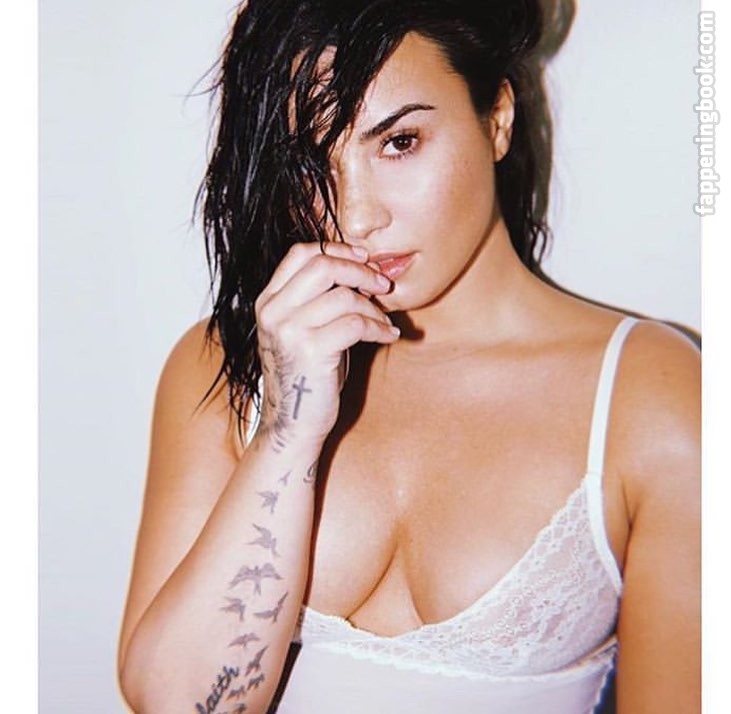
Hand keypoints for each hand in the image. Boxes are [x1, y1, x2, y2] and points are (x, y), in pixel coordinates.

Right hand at [253, 242, 398, 450]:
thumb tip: (360, 268)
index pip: (301, 253)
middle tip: (383, 285)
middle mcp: (273, 311)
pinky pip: (356, 324)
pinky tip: (388, 336)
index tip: (363, 257)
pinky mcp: (310, 351)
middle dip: (360, 271)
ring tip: (384, 321)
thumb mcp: (303, 329)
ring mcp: (289, 331)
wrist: (292, 424)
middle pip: (323, 266)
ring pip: (344, 296)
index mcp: (268, 301)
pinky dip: (379, 328)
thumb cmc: (306, 376)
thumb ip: (318, 298)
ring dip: (374, 307)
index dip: (336, 248)